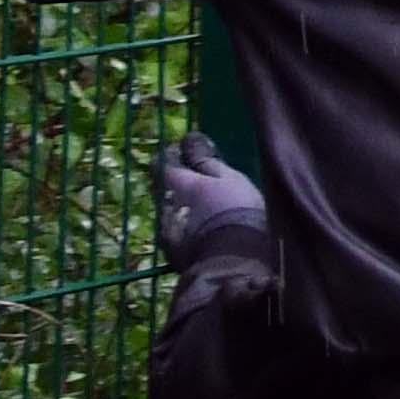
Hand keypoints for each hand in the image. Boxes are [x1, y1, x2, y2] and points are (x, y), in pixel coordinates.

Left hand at [153, 137, 271, 282]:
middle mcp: (163, 204)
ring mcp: (164, 228)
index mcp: (177, 183)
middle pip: (164, 186)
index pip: (162, 161)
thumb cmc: (237, 210)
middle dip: (179, 181)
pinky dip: (186, 224)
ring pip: (169, 208)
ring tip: (208, 208)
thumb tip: (189, 139)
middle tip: (204, 182)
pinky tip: (205, 229)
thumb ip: (206, 159)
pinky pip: (175, 228)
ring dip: (183, 204)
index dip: (174, 155)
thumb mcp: (229, 179)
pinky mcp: (170, 250)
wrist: (234, 260)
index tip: (192, 155)